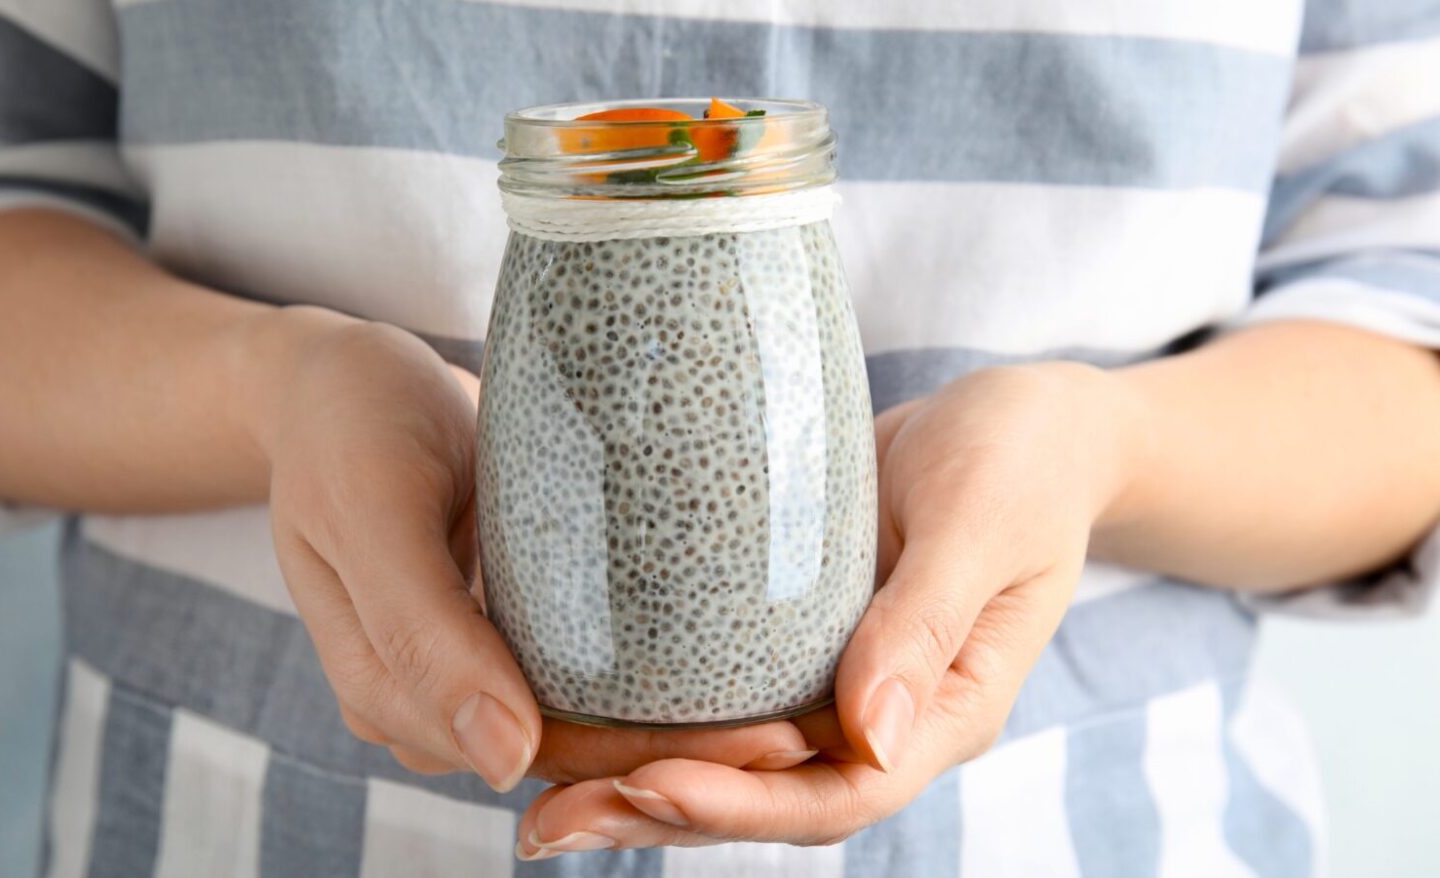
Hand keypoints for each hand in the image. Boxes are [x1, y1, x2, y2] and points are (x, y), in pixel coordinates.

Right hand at [258, 312, 812, 792]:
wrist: (329, 381)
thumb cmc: (346, 427)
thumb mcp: (370, 510)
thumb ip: (422, 633)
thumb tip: (503, 757)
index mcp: (392, 691)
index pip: (536, 752)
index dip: (644, 758)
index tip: (756, 745)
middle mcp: (437, 695)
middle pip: (573, 749)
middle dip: (683, 752)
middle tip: (800, 729)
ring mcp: (474, 658)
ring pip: (585, 719)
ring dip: (678, 720)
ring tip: (789, 703)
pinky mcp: (507, 619)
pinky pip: (585, 666)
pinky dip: (652, 671)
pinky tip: (732, 656)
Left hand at [514, 363, 1132, 854]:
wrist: (1021, 425)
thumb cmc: (1021, 462)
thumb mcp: (982, 524)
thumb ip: (927, 622)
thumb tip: (870, 737)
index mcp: (944, 710)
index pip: (842, 791)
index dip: (746, 801)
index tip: (651, 782)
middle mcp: (882, 716)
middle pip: (769, 797)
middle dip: (659, 813)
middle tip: (548, 821)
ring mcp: (835, 684)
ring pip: (735, 761)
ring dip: (638, 783)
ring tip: (540, 797)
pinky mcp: (796, 643)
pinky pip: (724, 699)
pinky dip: (653, 717)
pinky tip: (575, 713)